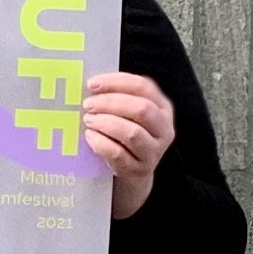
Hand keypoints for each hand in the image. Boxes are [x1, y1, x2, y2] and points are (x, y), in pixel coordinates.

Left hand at [83, 72, 173, 218]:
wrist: (133, 170)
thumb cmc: (127, 133)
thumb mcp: (130, 113)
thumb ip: (119, 97)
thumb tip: (93, 84)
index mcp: (163, 107)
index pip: (143, 87)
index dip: (116, 82)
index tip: (92, 84)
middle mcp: (164, 129)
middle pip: (141, 109)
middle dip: (110, 103)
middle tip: (88, 104)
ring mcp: (154, 152)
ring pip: (132, 133)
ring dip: (106, 123)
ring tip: (89, 120)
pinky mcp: (139, 170)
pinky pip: (119, 154)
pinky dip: (101, 143)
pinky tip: (90, 136)